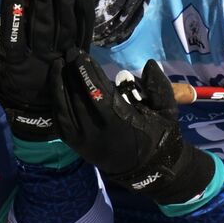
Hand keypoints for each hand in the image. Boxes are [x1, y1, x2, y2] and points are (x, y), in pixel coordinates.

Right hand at [0, 0, 94, 141]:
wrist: (39, 113)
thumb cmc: (11, 86)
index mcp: (15, 65)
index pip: (13, 39)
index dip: (13, 17)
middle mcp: (41, 60)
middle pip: (43, 28)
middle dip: (44, 1)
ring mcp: (63, 57)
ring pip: (65, 28)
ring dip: (64, 2)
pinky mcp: (79, 56)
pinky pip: (84, 34)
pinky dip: (85, 16)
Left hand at [49, 54, 213, 203]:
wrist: (146, 169)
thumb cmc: (158, 136)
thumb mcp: (167, 112)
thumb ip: (160, 87)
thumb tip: (149, 64)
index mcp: (120, 122)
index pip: (97, 92)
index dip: (86, 72)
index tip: (81, 55)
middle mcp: (97, 132)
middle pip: (77, 97)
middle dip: (71, 73)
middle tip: (68, 53)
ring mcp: (83, 140)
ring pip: (64, 108)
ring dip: (58, 84)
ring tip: (57, 65)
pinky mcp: (75, 145)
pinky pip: (60, 121)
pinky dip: (56, 102)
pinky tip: (55, 86)